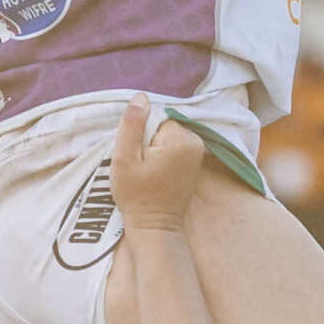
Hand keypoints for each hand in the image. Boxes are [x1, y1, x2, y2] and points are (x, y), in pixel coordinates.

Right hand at [111, 100, 203, 232]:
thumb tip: (141, 96)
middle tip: (140, 164)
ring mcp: (198, 153)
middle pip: (163, 125)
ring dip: (154, 147)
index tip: (136, 155)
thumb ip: (132, 124)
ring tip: (147, 169)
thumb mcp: (124, 158)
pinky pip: (175, 145)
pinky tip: (156, 172)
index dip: (140, 133)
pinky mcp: (195, 162)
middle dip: (148, 139)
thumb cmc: (136, 195)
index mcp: (180, 139)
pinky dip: (163, 154)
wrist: (154, 226)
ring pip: (168, 135)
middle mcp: (195, 142)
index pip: (156, 117)